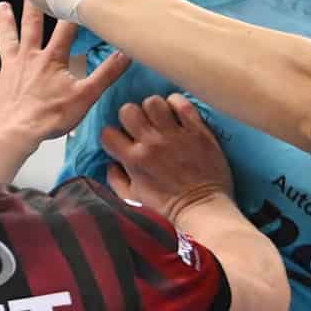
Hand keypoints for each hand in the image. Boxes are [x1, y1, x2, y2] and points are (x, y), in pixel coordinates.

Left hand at [0, 0, 130, 146]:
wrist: (16, 133)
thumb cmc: (50, 116)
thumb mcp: (86, 95)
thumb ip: (107, 73)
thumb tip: (126, 53)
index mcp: (52, 59)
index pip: (65, 28)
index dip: (70, 9)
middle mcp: (29, 58)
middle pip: (31, 26)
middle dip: (32, 5)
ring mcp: (10, 69)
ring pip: (6, 39)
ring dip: (4, 22)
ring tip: (2, 6)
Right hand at [100, 94, 234, 225]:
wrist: (202, 208)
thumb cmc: (167, 207)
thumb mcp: (133, 199)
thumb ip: (116, 180)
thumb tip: (110, 163)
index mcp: (134, 160)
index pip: (108, 133)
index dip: (112, 135)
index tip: (121, 140)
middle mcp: (152, 143)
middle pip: (128, 110)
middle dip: (130, 116)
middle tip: (140, 126)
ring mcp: (175, 135)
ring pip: (153, 102)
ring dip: (153, 108)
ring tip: (159, 118)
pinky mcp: (197, 130)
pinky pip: (182, 103)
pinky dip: (176, 103)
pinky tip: (176, 112)